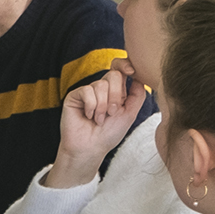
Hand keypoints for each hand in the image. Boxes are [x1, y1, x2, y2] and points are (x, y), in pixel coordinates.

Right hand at [53, 61, 146, 185]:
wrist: (91, 148)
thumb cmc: (109, 134)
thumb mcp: (130, 114)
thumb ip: (137, 95)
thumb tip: (140, 77)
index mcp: (116, 91)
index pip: (120, 69)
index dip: (125, 64)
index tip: (132, 71)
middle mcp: (102, 89)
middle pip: (113, 75)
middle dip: (115, 96)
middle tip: (112, 112)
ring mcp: (88, 92)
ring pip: (100, 85)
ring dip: (102, 106)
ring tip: (99, 119)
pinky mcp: (74, 96)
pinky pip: (87, 91)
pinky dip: (91, 106)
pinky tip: (88, 116)